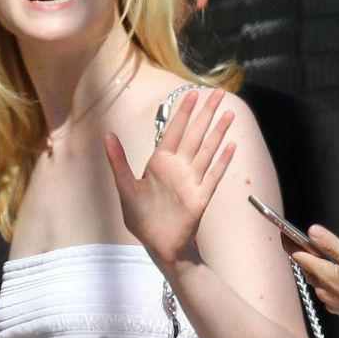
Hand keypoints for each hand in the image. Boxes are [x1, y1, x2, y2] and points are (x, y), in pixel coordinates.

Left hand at [105, 87, 235, 266]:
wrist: (157, 245)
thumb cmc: (141, 218)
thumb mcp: (125, 188)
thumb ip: (118, 161)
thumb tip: (107, 134)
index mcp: (160, 162)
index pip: (174, 130)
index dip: (183, 112)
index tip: (192, 93)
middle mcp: (179, 167)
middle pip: (195, 134)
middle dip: (206, 113)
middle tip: (219, 92)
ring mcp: (192, 181)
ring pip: (207, 150)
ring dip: (218, 132)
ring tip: (230, 114)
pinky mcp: (201, 197)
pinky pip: (214, 175)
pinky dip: (222, 161)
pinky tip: (231, 146)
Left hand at [289, 225, 338, 337]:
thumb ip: (331, 244)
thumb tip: (312, 231)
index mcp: (323, 273)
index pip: (297, 255)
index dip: (289, 242)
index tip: (284, 232)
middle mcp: (321, 288)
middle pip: (305, 268)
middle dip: (304, 254)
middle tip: (308, 242)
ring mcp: (328, 301)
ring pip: (316, 280)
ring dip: (317, 268)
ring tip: (328, 259)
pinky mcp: (337, 308)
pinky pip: (327, 292)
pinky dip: (328, 282)